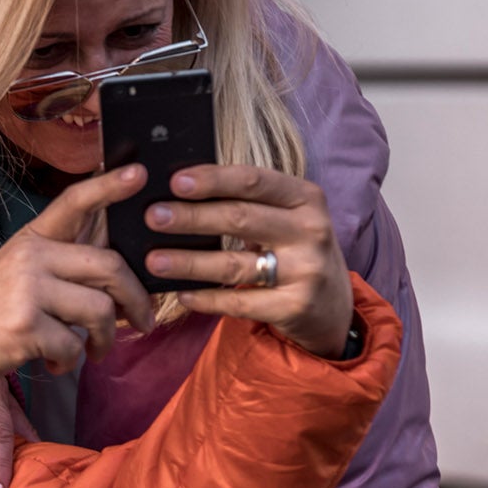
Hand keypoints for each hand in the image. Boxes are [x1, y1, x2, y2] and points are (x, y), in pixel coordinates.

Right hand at [0, 165, 154, 395]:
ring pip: (100, 310)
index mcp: (32, 240)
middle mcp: (31, 256)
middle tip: (143, 322)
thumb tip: (120, 282)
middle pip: (109, 266)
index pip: (74, 203)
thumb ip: (63, 270)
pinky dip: (71, 362)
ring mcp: (27, 289)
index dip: (109, 187)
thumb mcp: (20, 276)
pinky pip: (74, 345)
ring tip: (92, 351)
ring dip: (106, 340)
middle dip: (136, 299)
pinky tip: (53, 362)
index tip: (140, 174)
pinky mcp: (25, 325)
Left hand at [144, 164, 351, 358]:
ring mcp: (306, 271)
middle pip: (240, 219)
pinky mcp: (294, 307)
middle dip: (192, 218)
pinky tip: (182, 295)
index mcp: (306, 198)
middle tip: (153, 217)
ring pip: (235, 264)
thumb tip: (181, 191)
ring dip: (189, 262)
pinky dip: (207, 298)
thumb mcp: (288, 218)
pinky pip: (240, 302)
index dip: (213, 179)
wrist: (333, 307)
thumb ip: (250, 202)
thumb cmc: (297, 251)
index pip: (255, 181)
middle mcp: (311, 230)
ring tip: (154, 260)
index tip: (175, 181)